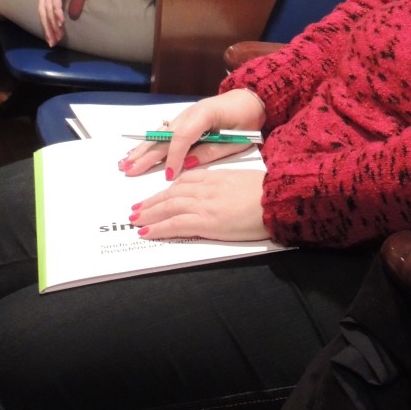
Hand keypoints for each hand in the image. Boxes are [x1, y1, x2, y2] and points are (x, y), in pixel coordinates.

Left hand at [38, 0, 103, 44]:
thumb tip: (72, 17)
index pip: (46, 7)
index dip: (49, 23)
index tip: (55, 37)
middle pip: (43, 9)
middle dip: (48, 27)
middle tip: (53, 42)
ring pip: (48, 5)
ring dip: (52, 22)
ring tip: (57, 36)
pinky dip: (56, 10)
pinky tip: (60, 21)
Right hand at [120, 90, 268, 179]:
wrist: (253, 98)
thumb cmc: (248, 120)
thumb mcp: (236, 139)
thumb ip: (211, 152)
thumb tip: (188, 165)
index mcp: (204, 114)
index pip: (182, 137)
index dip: (174, 157)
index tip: (168, 176)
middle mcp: (190, 112)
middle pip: (164, 135)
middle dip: (146, 154)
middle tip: (129, 170)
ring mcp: (186, 114)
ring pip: (160, 133)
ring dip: (142, 149)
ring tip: (125, 163)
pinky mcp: (185, 119)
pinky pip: (165, 132)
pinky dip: (150, 142)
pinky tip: (138, 151)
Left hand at [130, 168, 269, 241]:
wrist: (276, 200)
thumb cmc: (268, 193)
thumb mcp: (243, 182)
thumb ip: (227, 186)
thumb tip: (221, 195)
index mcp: (215, 177)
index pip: (185, 181)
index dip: (168, 189)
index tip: (158, 195)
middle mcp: (205, 188)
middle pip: (171, 193)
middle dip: (152, 202)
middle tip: (136, 208)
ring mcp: (203, 204)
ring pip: (168, 207)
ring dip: (149, 213)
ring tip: (135, 219)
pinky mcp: (205, 221)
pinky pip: (175, 224)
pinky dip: (158, 228)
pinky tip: (146, 232)